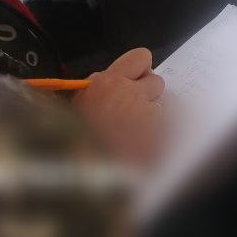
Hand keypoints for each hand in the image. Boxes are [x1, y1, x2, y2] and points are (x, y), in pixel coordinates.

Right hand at [74, 47, 164, 166]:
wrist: (76, 179)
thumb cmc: (68, 143)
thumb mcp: (72, 108)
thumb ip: (93, 90)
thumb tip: (105, 80)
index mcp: (107, 84)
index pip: (140, 57)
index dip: (138, 69)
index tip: (133, 81)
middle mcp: (132, 95)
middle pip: (156, 82)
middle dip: (146, 95)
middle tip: (129, 113)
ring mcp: (150, 117)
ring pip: (164, 106)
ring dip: (152, 116)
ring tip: (132, 136)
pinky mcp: (162, 138)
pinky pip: (168, 128)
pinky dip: (158, 136)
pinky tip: (139, 149)